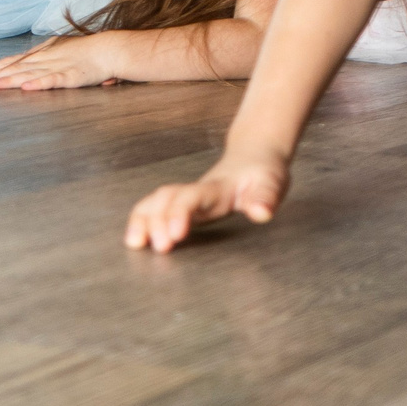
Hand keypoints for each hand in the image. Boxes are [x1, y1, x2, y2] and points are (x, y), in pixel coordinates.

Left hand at [0, 37, 116, 90]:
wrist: (110, 49)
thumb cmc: (86, 52)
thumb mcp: (59, 50)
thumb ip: (44, 59)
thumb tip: (28, 71)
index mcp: (43, 52)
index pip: (14, 60)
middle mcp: (46, 58)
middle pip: (17, 67)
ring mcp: (57, 66)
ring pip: (29, 74)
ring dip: (10, 80)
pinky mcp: (70, 76)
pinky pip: (52, 80)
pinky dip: (38, 84)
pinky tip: (26, 88)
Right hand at [124, 148, 289, 253]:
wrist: (253, 157)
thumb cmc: (262, 172)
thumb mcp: (272, 183)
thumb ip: (265, 197)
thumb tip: (262, 212)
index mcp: (217, 188)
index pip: (193, 197)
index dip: (181, 213)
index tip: (175, 234)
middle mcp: (196, 191)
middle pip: (167, 199)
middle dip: (157, 221)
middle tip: (160, 248)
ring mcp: (187, 197)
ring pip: (156, 201)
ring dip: (142, 220)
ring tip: (134, 243)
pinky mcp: (184, 206)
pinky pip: (155, 209)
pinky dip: (141, 221)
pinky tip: (135, 239)